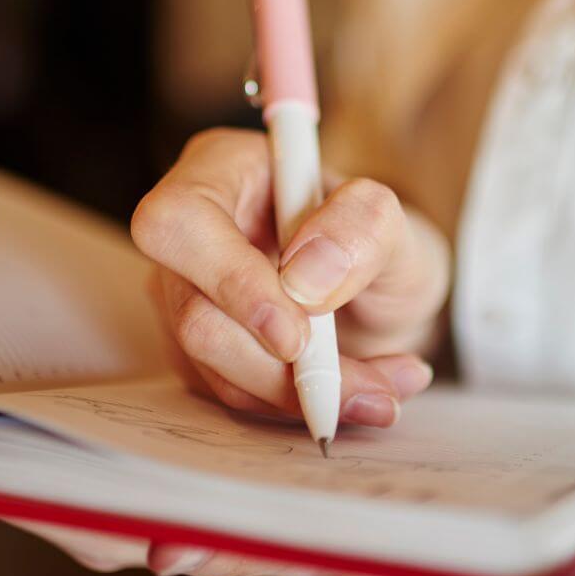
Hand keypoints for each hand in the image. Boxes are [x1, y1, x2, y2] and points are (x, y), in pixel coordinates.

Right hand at [132, 127, 449, 429]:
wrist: (382, 294)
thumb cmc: (377, 241)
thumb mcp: (394, 221)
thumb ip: (362, 227)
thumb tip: (305, 279)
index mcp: (222, 169)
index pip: (180, 221)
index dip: (229, 281)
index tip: (297, 333)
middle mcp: (190, 233)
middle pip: (191, 312)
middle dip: (275, 367)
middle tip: (362, 387)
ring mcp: (186, 295)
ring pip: (209, 365)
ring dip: (298, 395)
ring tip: (382, 392)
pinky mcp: (198, 351)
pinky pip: (231, 394)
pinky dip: (297, 406)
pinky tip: (359, 392)